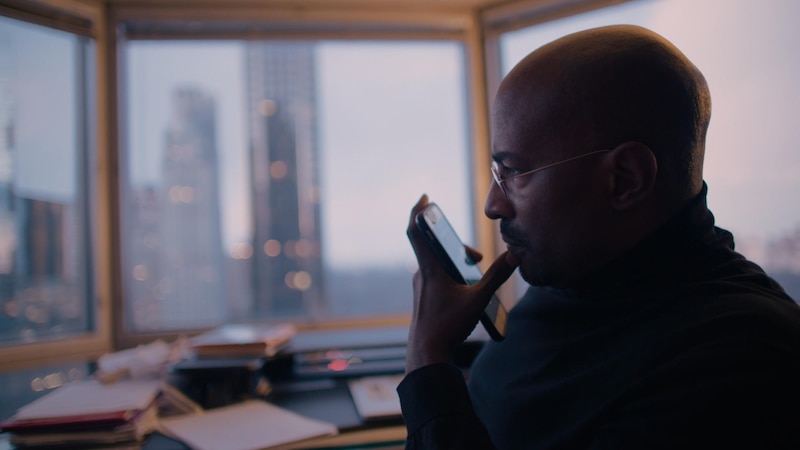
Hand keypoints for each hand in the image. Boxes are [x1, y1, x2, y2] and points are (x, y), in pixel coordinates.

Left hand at [405, 194, 518, 372]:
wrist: (427, 354)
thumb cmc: (448, 327)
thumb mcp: (478, 301)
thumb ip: (497, 277)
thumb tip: (515, 255)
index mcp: (430, 269)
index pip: (416, 231)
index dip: (418, 211)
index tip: (424, 197)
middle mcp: (422, 274)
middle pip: (436, 247)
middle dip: (458, 245)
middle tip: (476, 257)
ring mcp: (421, 286)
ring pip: (438, 263)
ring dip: (457, 261)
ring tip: (475, 273)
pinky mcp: (424, 297)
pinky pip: (436, 275)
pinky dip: (452, 273)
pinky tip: (465, 289)